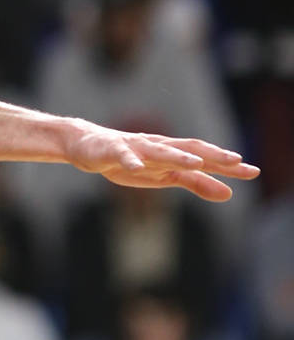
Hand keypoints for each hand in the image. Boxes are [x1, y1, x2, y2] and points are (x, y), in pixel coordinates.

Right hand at [62, 123, 256, 201]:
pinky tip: (136, 166)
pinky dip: (129, 160)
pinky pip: (122, 156)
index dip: (227, 164)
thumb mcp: (165, 176)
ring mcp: (135, 147)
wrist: (88, 145)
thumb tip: (229, 193)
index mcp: (172, 154)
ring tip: (195, 162)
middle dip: (212, 155)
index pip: (205, 157)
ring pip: (158, 150)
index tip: (252, 171)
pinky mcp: (112, 151)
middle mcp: (158, 146)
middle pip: (188, 149)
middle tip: (236, 161)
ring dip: (177, 155)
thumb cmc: (131, 161)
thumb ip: (197, 183)